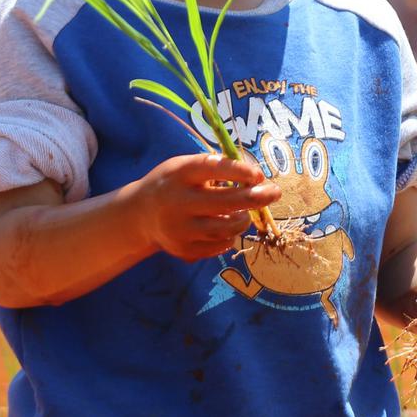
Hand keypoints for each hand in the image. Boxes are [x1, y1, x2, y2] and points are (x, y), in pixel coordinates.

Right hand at [126, 154, 280, 260]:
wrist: (141, 214)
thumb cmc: (174, 183)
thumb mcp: (186, 166)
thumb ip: (216, 168)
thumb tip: (256, 177)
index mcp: (180, 173)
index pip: (213, 169)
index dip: (239, 172)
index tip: (259, 174)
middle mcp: (177, 202)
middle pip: (225, 203)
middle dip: (256, 197)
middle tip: (275, 192)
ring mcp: (179, 229)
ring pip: (226, 228)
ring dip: (243, 219)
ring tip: (244, 213)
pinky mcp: (183, 249)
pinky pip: (218, 245)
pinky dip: (230, 236)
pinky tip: (227, 226)